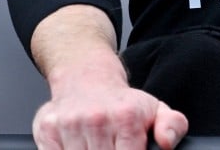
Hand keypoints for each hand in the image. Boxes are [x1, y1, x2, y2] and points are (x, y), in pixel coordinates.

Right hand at [32, 74, 187, 149]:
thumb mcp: (155, 109)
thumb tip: (166, 142)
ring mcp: (69, 125)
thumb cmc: (121, 103)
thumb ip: (172, 126)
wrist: (85, 78)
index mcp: (126, 117)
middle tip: (110, 147)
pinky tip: (76, 147)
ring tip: (95, 146)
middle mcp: (96, 119)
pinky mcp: (47, 130)